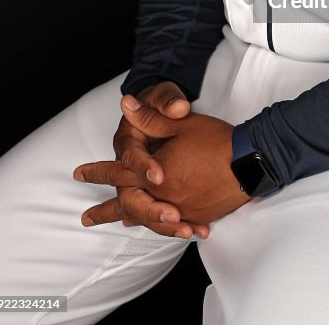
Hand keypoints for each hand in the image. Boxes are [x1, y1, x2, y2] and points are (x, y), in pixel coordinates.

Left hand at [74, 95, 249, 234]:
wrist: (250, 160)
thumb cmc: (215, 140)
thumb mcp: (180, 123)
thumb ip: (150, 116)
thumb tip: (125, 103)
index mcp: (154, 171)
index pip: (118, 171)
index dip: (97, 172)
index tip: (78, 173)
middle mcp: (163, 195)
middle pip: (128, 204)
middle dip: (105, 211)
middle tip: (86, 218)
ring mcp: (181, 209)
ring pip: (149, 218)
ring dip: (133, 219)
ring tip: (119, 222)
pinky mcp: (198, 215)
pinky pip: (174, 223)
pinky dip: (162, 224)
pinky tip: (160, 224)